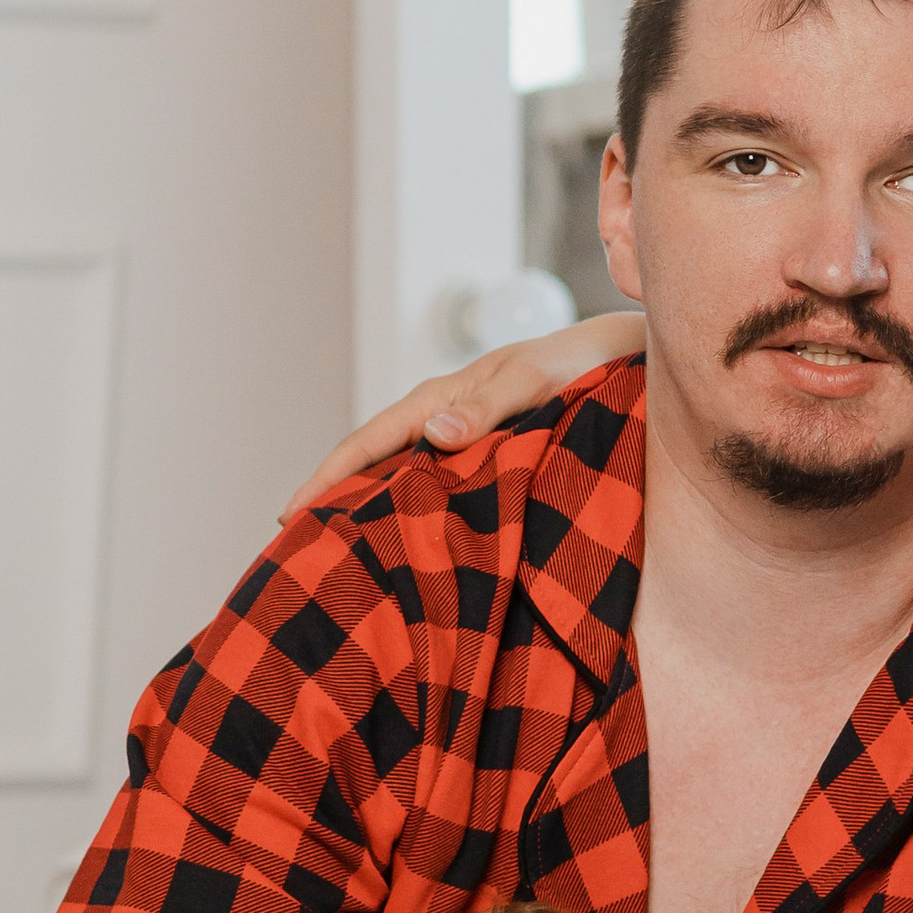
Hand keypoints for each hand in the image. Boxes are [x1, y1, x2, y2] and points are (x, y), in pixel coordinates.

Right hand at [283, 311, 644, 515]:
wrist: (625, 359)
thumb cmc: (583, 365)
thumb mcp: (535, 380)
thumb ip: (488, 406)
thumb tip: (434, 434)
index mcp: (441, 397)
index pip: (367, 440)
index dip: (325, 479)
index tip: (287, 518)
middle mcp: (444, 417)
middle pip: (373, 461)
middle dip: (332, 498)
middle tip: (295, 549)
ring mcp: (465, 437)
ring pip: (402, 475)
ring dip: (369, 507)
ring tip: (339, 554)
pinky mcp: (491, 455)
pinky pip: (437, 485)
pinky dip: (413, 509)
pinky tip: (410, 541)